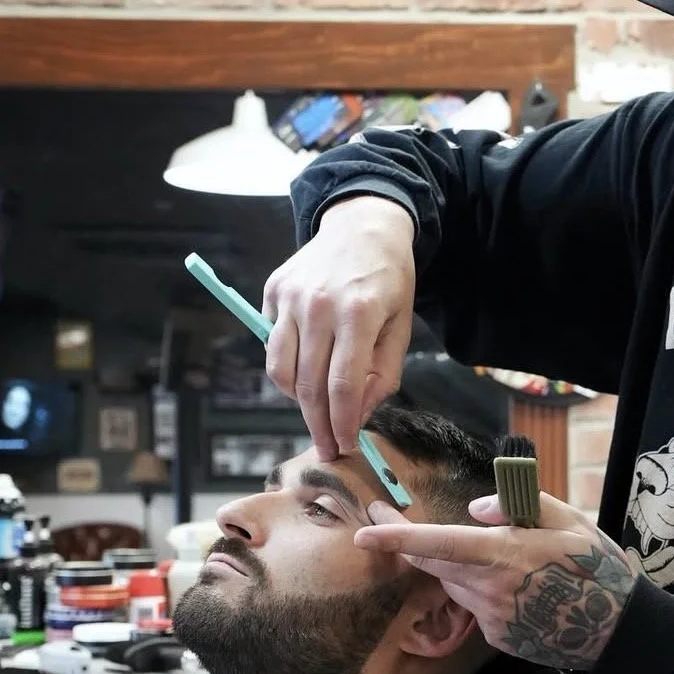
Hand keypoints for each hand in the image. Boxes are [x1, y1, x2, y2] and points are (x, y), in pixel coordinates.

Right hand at [262, 196, 415, 459]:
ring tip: (316, 406)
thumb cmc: (388, 280)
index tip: (344, 446)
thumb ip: (382, 374)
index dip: (342, 424)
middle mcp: (319, 305)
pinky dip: (286, 365)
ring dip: (297, 399)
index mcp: (359, 314)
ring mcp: (291, 297)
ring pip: (281, 370)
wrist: (364, 226)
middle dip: (317, 424)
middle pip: (308, 385)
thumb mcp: (401, 327)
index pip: (343, 386)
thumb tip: (356, 415)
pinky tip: (307, 365)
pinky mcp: (274, 290)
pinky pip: (272, 344)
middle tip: (326, 448)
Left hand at [355, 492, 634, 673]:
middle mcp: (490, 589)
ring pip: (453, 583)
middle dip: (405, 542)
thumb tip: (474, 509)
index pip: (438, 544)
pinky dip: (482, 589)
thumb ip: (519, 506)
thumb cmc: (597, 566)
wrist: (619, 629)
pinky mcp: (497, 637)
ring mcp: (492, 618)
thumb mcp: (569, 520)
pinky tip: (517, 587)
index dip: (397, 538)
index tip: (364, 532)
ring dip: (457, 565)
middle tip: (383, 518)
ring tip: (500, 557)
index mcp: (505, 555)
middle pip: (434, 563)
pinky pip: (475, 605)